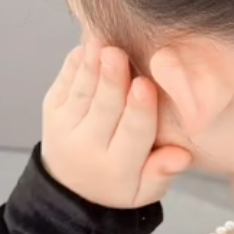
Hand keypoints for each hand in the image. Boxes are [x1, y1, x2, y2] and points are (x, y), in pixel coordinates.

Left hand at [41, 44, 191, 207]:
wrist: (71, 188)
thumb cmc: (119, 180)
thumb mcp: (144, 190)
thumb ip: (162, 173)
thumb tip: (182, 156)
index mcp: (118, 168)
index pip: (133, 135)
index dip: (140, 110)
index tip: (146, 86)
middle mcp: (88, 147)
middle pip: (104, 109)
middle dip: (111, 81)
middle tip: (116, 54)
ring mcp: (65, 128)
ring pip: (82, 93)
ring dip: (91, 67)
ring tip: (99, 43)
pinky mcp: (52, 111)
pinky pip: (64, 84)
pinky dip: (74, 64)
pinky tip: (86, 46)